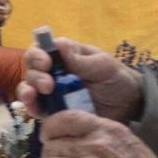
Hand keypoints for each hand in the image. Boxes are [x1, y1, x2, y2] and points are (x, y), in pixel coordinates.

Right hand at [19, 36, 141, 122]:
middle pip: (31, 70)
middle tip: (48, 85)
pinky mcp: (53, 113)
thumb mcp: (103, 65)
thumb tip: (58, 44)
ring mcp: (50, 94)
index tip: (46, 62)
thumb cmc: (116, 79)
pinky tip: (35, 108)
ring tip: (35, 95)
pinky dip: (31, 108)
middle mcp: (52, 73)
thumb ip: (81, 58)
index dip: (38, 55)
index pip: (41, 50)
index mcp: (63, 57)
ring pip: (28, 89)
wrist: (129, 106)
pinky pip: (36, 110)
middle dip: (35, 75)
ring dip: (27, 91)